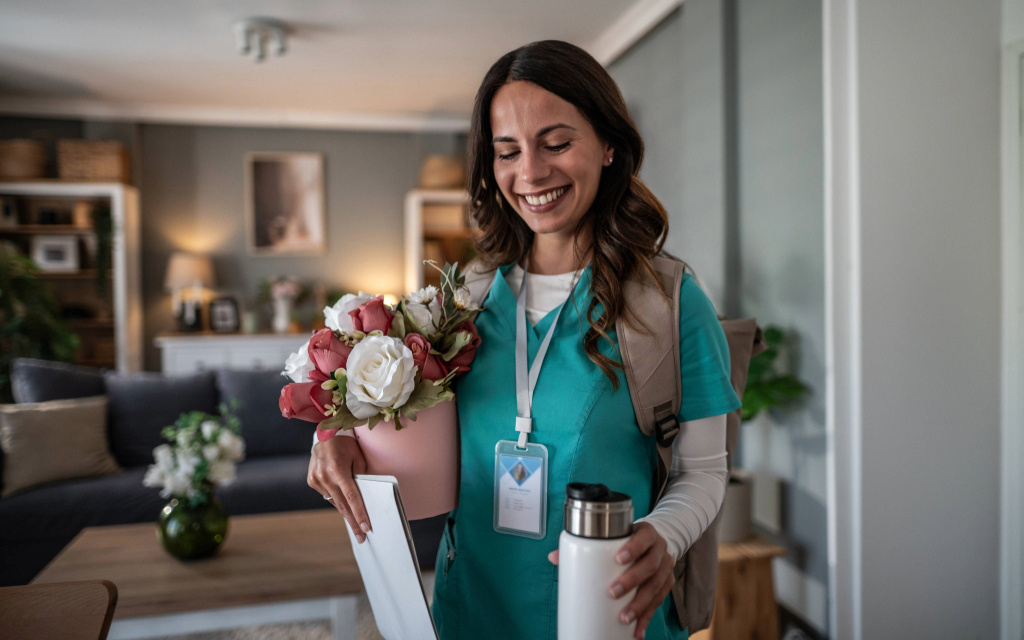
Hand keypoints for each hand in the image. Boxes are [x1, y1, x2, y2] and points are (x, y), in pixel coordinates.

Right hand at [307, 434, 371, 542]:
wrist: (325, 434)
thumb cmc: (346, 444)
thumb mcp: (359, 457)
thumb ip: (361, 476)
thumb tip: (365, 496)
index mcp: (338, 470)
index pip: (352, 498)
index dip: (360, 514)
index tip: (367, 528)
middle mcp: (325, 477)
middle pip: (343, 505)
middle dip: (353, 522)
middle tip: (362, 537)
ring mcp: (316, 479)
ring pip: (334, 501)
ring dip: (345, 511)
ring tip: (356, 523)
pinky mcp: (311, 480)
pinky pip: (327, 495)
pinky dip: (336, 498)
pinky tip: (343, 502)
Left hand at [550, 522, 673, 638]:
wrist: (653, 542)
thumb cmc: (628, 539)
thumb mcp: (614, 536)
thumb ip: (586, 544)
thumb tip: (554, 557)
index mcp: (647, 533)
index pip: (643, 538)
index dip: (633, 548)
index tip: (618, 559)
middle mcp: (660, 550)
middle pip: (650, 566)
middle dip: (632, 581)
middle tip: (613, 592)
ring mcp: (666, 568)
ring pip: (656, 587)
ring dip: (640, 605)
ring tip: (625, 618)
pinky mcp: (667, 583)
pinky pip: (659, 602)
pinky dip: (647, 617)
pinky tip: (638, 630)